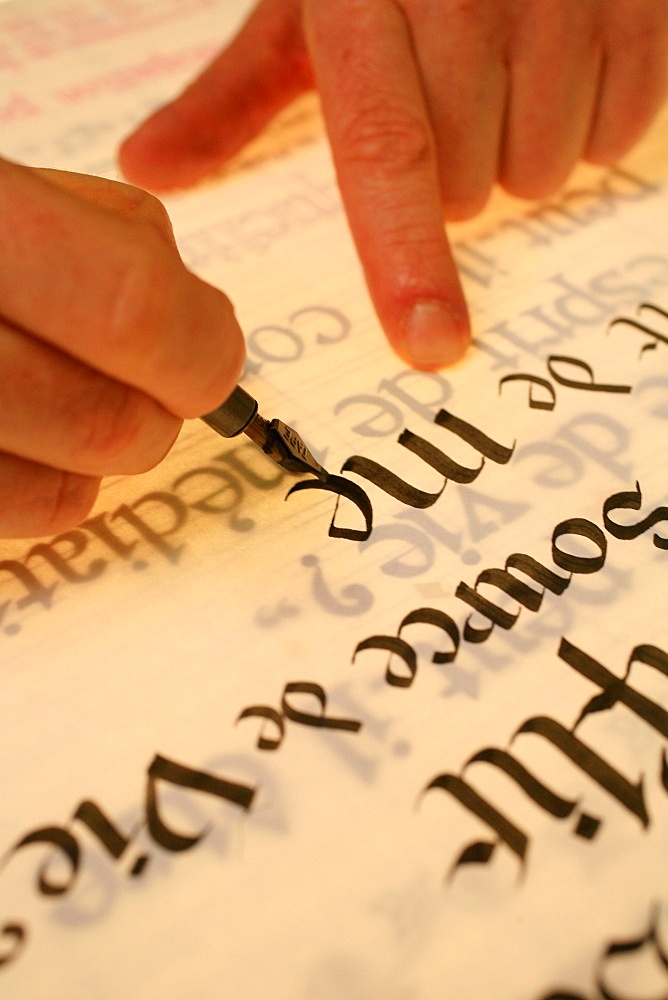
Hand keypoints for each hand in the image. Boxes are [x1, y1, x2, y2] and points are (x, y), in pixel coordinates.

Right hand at [0, 158, 243, 537]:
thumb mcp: (18, 193)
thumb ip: (120, 245)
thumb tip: (208, 335)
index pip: (132, 309)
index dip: (198, 349)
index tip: (210, 360)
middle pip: (106, 422)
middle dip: (156, 418)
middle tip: (151, 394)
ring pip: (62, 498)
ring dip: (97, 464)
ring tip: (67, 409)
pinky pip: (9, 521)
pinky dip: (37, 493)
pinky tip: (19, 443)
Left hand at [120, 0, 667, 369]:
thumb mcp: (304, 7)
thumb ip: (232, 96)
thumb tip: (150, 170)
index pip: (391, 153)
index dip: (410, 259)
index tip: (431, 344)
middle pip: (473, 187)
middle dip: (456, 179)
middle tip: (448, 110)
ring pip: (545, 170)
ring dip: (521, 155)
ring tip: (504, 82)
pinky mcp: (640, 2)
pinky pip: (619, 133)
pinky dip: (589, 125)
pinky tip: (560, 70)